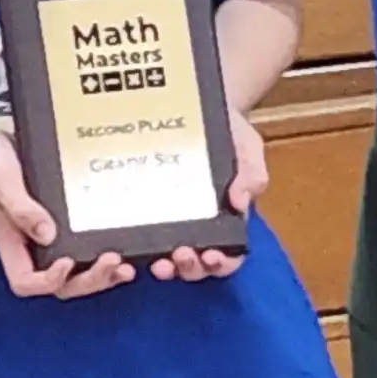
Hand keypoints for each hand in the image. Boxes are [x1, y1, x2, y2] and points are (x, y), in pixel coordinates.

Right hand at [0, 113, 134, 301]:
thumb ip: (20, 207)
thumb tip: (47, 234)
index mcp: (11, 241)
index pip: (27, 282)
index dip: (49, 281)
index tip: (67, 261)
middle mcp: (29, 243)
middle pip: (59, 284)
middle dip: (89, 281)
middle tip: (115, 263)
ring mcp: (43, 232)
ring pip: (74, 269)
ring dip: (101, 274)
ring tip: (126, 265)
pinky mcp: (56, 215)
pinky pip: (79, 240)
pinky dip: (101, 247)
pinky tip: (121, 239)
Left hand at [147, 109, 266, 283]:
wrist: (202, 109)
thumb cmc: (231, 134)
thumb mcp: (248, 151)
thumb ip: (250, 176)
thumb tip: (240, 202)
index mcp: (227, 221)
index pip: (228, 255)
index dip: (221, 264)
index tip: (212, 255)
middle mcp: (198, 229)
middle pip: (196, 266)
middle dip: (189, 268)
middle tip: (180, 255)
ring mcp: (170, 221)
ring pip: (168, 259)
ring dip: (164, 267)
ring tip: (157, 261)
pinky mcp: (145, 210)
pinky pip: (140, 235)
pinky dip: (136, 248)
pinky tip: (126, 246)